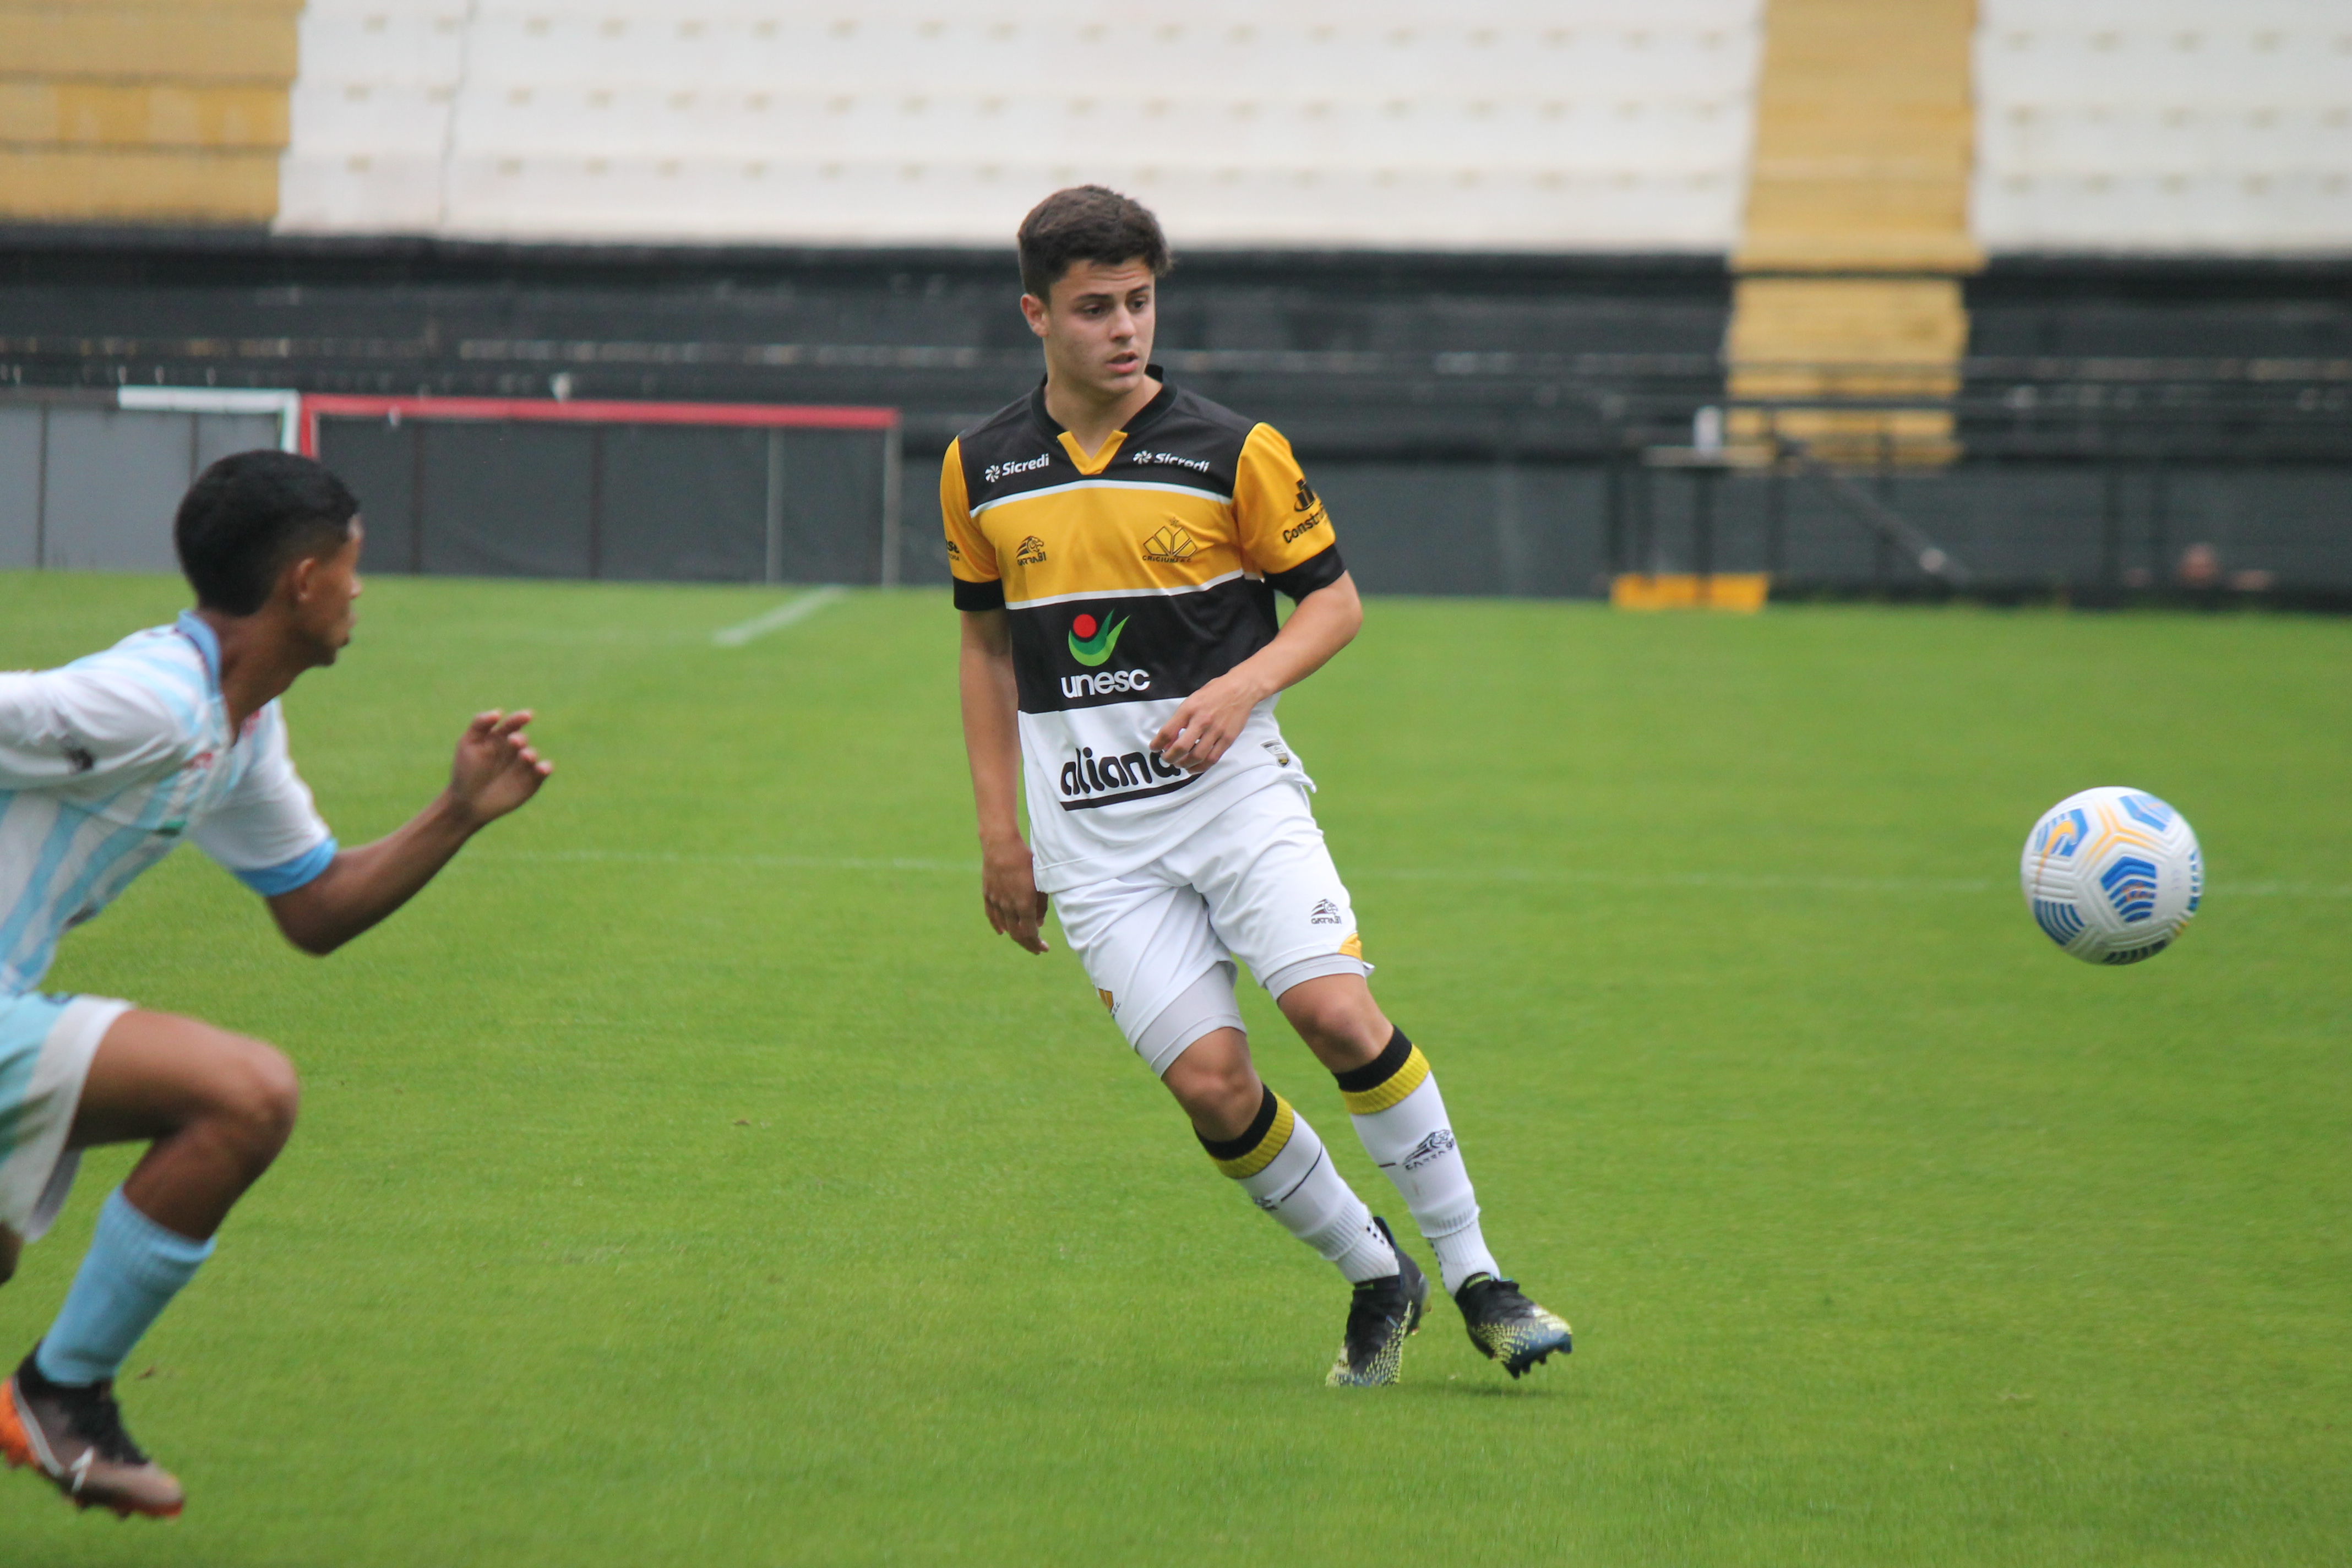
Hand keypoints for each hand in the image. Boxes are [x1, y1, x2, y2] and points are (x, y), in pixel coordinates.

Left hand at [448, 710, 551, 827]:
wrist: (468, 802)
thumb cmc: (466, 772)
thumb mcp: (467, 744)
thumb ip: (479, 724)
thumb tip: (499, 712)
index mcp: (500, 738)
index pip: (513, 724)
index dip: (520, 718)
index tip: (526, 716)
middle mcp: (514, 750)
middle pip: (522, 739)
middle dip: (519, 739)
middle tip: (513, 741)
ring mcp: (524, 765)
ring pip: (533, 754)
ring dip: (530, 754)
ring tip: (524, 756)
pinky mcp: (532, 781)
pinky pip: (543, 771)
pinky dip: (545, 767)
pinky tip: (542, 768)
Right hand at [981, 835, 1049, 953]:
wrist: (1001, 846)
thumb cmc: (1026, 861)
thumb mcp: (1040, 882)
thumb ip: (1041, 905)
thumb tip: (1038, 923)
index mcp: (1024, 904)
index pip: (1030, 933)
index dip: (1037, 944)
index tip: (1044, 948)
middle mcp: (1008, 906)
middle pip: (1017, 934)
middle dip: (1028, 944)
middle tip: (1036, 949)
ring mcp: (996, 901)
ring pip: (1005, 927)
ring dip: (1015, 936)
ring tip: (1023, 939)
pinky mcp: (988, 894)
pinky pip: (991, 916)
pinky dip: (997, 926)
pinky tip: (1002, 931)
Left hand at [1150, 670, 1264, 773]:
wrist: (1240, 689)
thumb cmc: (1214, 692)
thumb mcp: (1191, 700)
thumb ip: (1179, 719)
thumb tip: (1168, 740)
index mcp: (1189, 709)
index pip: (1168, 731)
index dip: (1157, 743)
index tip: (1154, 748)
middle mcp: (1202, 721)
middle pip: (1181, 747)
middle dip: (1169, 758)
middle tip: (1166, 760)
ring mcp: (1216, 731)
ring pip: (1197, 756)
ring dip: (1184, 765)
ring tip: (1179, 765)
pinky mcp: (1228, 739)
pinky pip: (1212, 759)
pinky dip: (1201, 767)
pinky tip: (1194, 768)